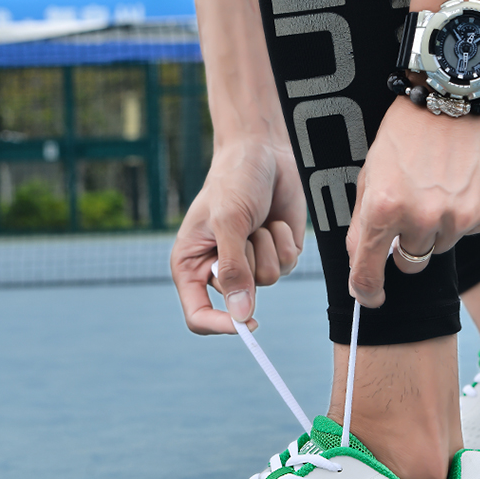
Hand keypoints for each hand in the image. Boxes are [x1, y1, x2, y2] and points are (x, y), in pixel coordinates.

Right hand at [170, 138, 306, 333]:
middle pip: (241, 299)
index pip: (199, 315)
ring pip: (269, 280)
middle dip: (249, 264)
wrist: (261, 153)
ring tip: (256, 221)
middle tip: (244, 231)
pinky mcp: (276, 253)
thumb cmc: (233, 182)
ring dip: (267, 248)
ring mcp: (250, 263)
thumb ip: (234, 270)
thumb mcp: (228, 223)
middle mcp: (219, 270)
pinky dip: (283, 241)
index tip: (247, 322)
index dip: (221, 325)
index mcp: (191, 266)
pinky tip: (272, 220)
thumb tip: (243, 315)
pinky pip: (288, 264)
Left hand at [346, 96, 479, 307]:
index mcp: (383, 208)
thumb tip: (359, 265)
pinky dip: (468, 211)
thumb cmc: (407, 128)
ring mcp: (460, 218)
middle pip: (410, 261)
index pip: (368, 272)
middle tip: (413, 206)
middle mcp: (422, 219)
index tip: (370, 298)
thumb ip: (362, 220)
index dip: (367, 291)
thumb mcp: (371, 170)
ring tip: (441, 180)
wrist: (460, 90)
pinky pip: (472, 228)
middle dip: (407, 243)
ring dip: (439, 224)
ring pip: (443, 245)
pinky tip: (465, 177)